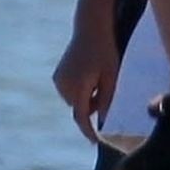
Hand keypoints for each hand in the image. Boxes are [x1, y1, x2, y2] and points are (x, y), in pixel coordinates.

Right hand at [53, 23, 119, 144]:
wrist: (90, 28)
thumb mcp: (112, 76)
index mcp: (78, 86)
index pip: (82, 117)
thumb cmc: (105, 51)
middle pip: (79, 108)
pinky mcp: (58, 75)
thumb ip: (107, 99)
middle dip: (92, 106)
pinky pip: (70, 91)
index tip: (96, 141)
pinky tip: (88, 73)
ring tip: (97, 77)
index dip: (89, 131)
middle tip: (105, 87)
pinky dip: (80, 90)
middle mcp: (64, 85)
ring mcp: (59, 80)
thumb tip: (102, 119)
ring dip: (86, 97)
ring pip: (75, 101)